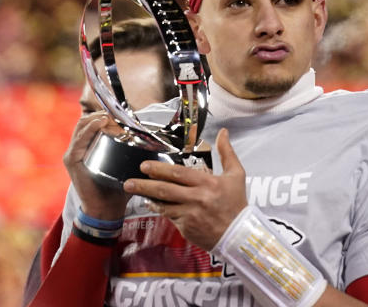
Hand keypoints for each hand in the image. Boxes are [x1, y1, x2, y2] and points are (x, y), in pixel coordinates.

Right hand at [62, 111, 128, 219]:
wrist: (106, 209)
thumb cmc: (117, 187)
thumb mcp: (124, 164)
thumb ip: (132, 150)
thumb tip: (152, 137)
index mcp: (88, 146)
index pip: (92, 122)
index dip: (105, 114)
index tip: (121, 113)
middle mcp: (78, 147)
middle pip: (86, 121)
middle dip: (101, 113)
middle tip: (117, 113)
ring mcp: (73, 154)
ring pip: (81, 126)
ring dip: (97, 118)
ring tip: (111, 116)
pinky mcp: (72, 161)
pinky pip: (79, 141)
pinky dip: (89, 129)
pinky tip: (101, 123)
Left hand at [123, 128, 245, 250]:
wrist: (239, 235)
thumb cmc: (236, 203)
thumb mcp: (236, 175)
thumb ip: (226, 152)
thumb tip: (223, 132)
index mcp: (208, 183)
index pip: (178, 174)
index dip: (159, 170)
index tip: (145, 166)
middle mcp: (196, 199)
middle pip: (165, 190)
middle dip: (144, 185)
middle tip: (129, 182)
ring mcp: (189, 215)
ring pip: (163, 205)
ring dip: (148, 198)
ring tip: (134, 192)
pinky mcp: (186, 228)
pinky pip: (169, 216)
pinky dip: (159, 210)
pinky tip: (152, 204)